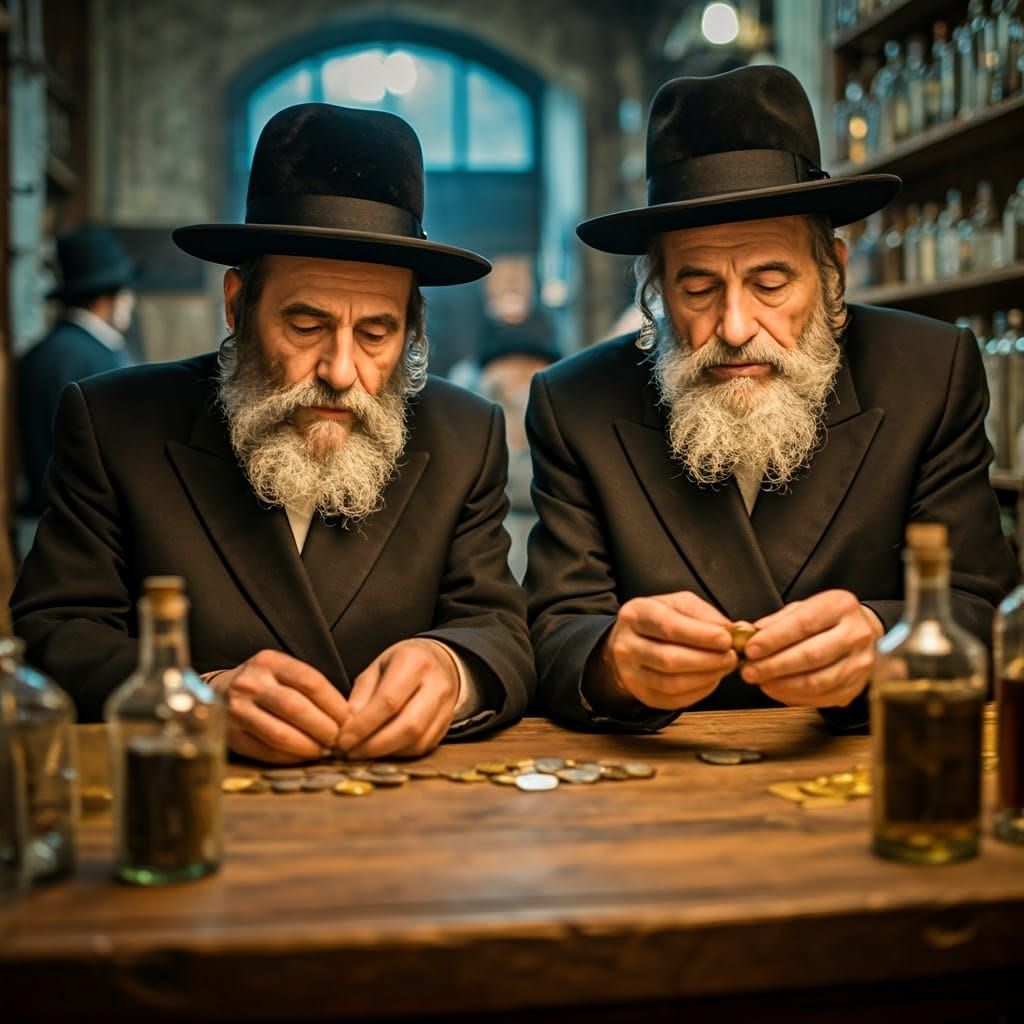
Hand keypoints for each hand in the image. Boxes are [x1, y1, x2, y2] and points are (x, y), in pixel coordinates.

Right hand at [210, 649, 349, 763]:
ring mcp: (237, 710)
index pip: (311, 681)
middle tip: (339, 739)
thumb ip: (308, 687)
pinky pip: (266, 751)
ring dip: (309, 746)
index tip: (349, 719)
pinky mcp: (231, 735)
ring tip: (323, 750)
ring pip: (281, 734)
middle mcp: (251, 683)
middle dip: (324, 728)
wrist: (215, 693)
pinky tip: (303, 757)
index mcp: (269, 662)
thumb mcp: (281, 671)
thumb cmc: (262, 684)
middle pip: (297, 708)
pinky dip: (290, 757)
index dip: (335, 704)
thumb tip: (346, 716)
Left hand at [333, 638, 459, 758]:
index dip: (364, 726)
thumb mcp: (376, 668)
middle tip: (351, 752)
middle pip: (408, 725)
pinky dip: (399, 753)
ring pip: (417, 741)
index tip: (344, 739)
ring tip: (363, 751)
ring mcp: (446, 705)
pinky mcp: (447, 724)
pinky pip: (423, 747)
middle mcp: (436, 683)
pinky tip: (383, 749)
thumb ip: (361, 697)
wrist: (440, 661)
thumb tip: (347, 728)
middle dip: (375, 745)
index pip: (388, 701)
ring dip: (386, 752)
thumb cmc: (402, 664)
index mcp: (414, 662)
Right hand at [598, 592, 737, 710]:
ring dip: (706, 677)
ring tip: (725, 666)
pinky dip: (699, 690)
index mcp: (635, 614)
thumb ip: (704, 614)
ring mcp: (631, 674)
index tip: (726, 639)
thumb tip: (731, 632)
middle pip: (669, 658)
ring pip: (672, 683)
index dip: (699, 635)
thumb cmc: (660, 620)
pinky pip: (675, 699)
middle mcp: (627, 645)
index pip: (667, 626)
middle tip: (732, 656)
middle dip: (707, 660)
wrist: (631, 643)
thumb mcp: (678, 604)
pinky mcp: (643, 694)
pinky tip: (711, 678)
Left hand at [741, 590, 882, 707]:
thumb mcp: (802, 608)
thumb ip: (776, 621)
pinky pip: (821, 697)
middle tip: (749, 671)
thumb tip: (748, 635)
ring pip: (817, 681)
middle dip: (774, 665)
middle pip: (811, 655)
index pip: (804, 623)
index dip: (774, 639)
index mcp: (841, 606)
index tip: (750, 649)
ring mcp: (860, 663)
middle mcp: (856, 634)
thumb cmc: (825, 619)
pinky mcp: (856, 687)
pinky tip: (775, 689)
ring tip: (760, 681)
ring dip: (782, 684)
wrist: (862, 633)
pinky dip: (793, 696)